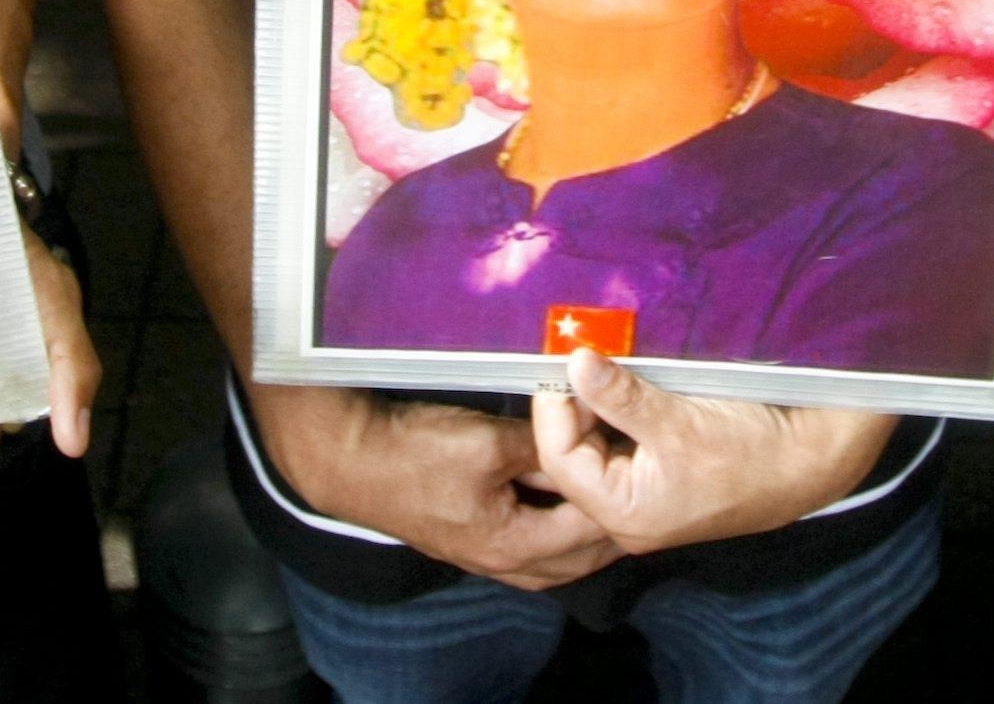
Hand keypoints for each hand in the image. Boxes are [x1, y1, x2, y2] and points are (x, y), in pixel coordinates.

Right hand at [254, 381, 615, 589]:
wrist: (352, 462)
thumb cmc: (416, 454)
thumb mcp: (488, 441)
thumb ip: (540, 445)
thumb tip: (582, 431)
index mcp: (511, 545)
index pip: (587, 532)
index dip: (617, 500)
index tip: (641, 469)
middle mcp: (501, 561)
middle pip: (576, 560)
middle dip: (610, 531)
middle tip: (641, 494)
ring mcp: (483, 555)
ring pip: (552, 559)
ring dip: (583, 535)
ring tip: (611, 499)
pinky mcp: (468, 538)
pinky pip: (528, 548)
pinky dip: (553, 532)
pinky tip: (560, 504)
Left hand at [530, 350, 895, 553]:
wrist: (812, 459)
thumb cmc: (751, 447)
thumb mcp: (679, 419)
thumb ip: (620, 394)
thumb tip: (572, 362)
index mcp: (625, 512)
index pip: (560, 458)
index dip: (554, 406)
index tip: (563, 358)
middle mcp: (628, 515)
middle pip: (573, 455)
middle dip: (573, 403)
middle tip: (581, 353)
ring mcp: (646, 497)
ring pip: (597, 447)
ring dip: (596, 405)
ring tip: (603, 362)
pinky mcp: (663, 478)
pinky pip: (623, 445)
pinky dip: (618, 412)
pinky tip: (626, 381)